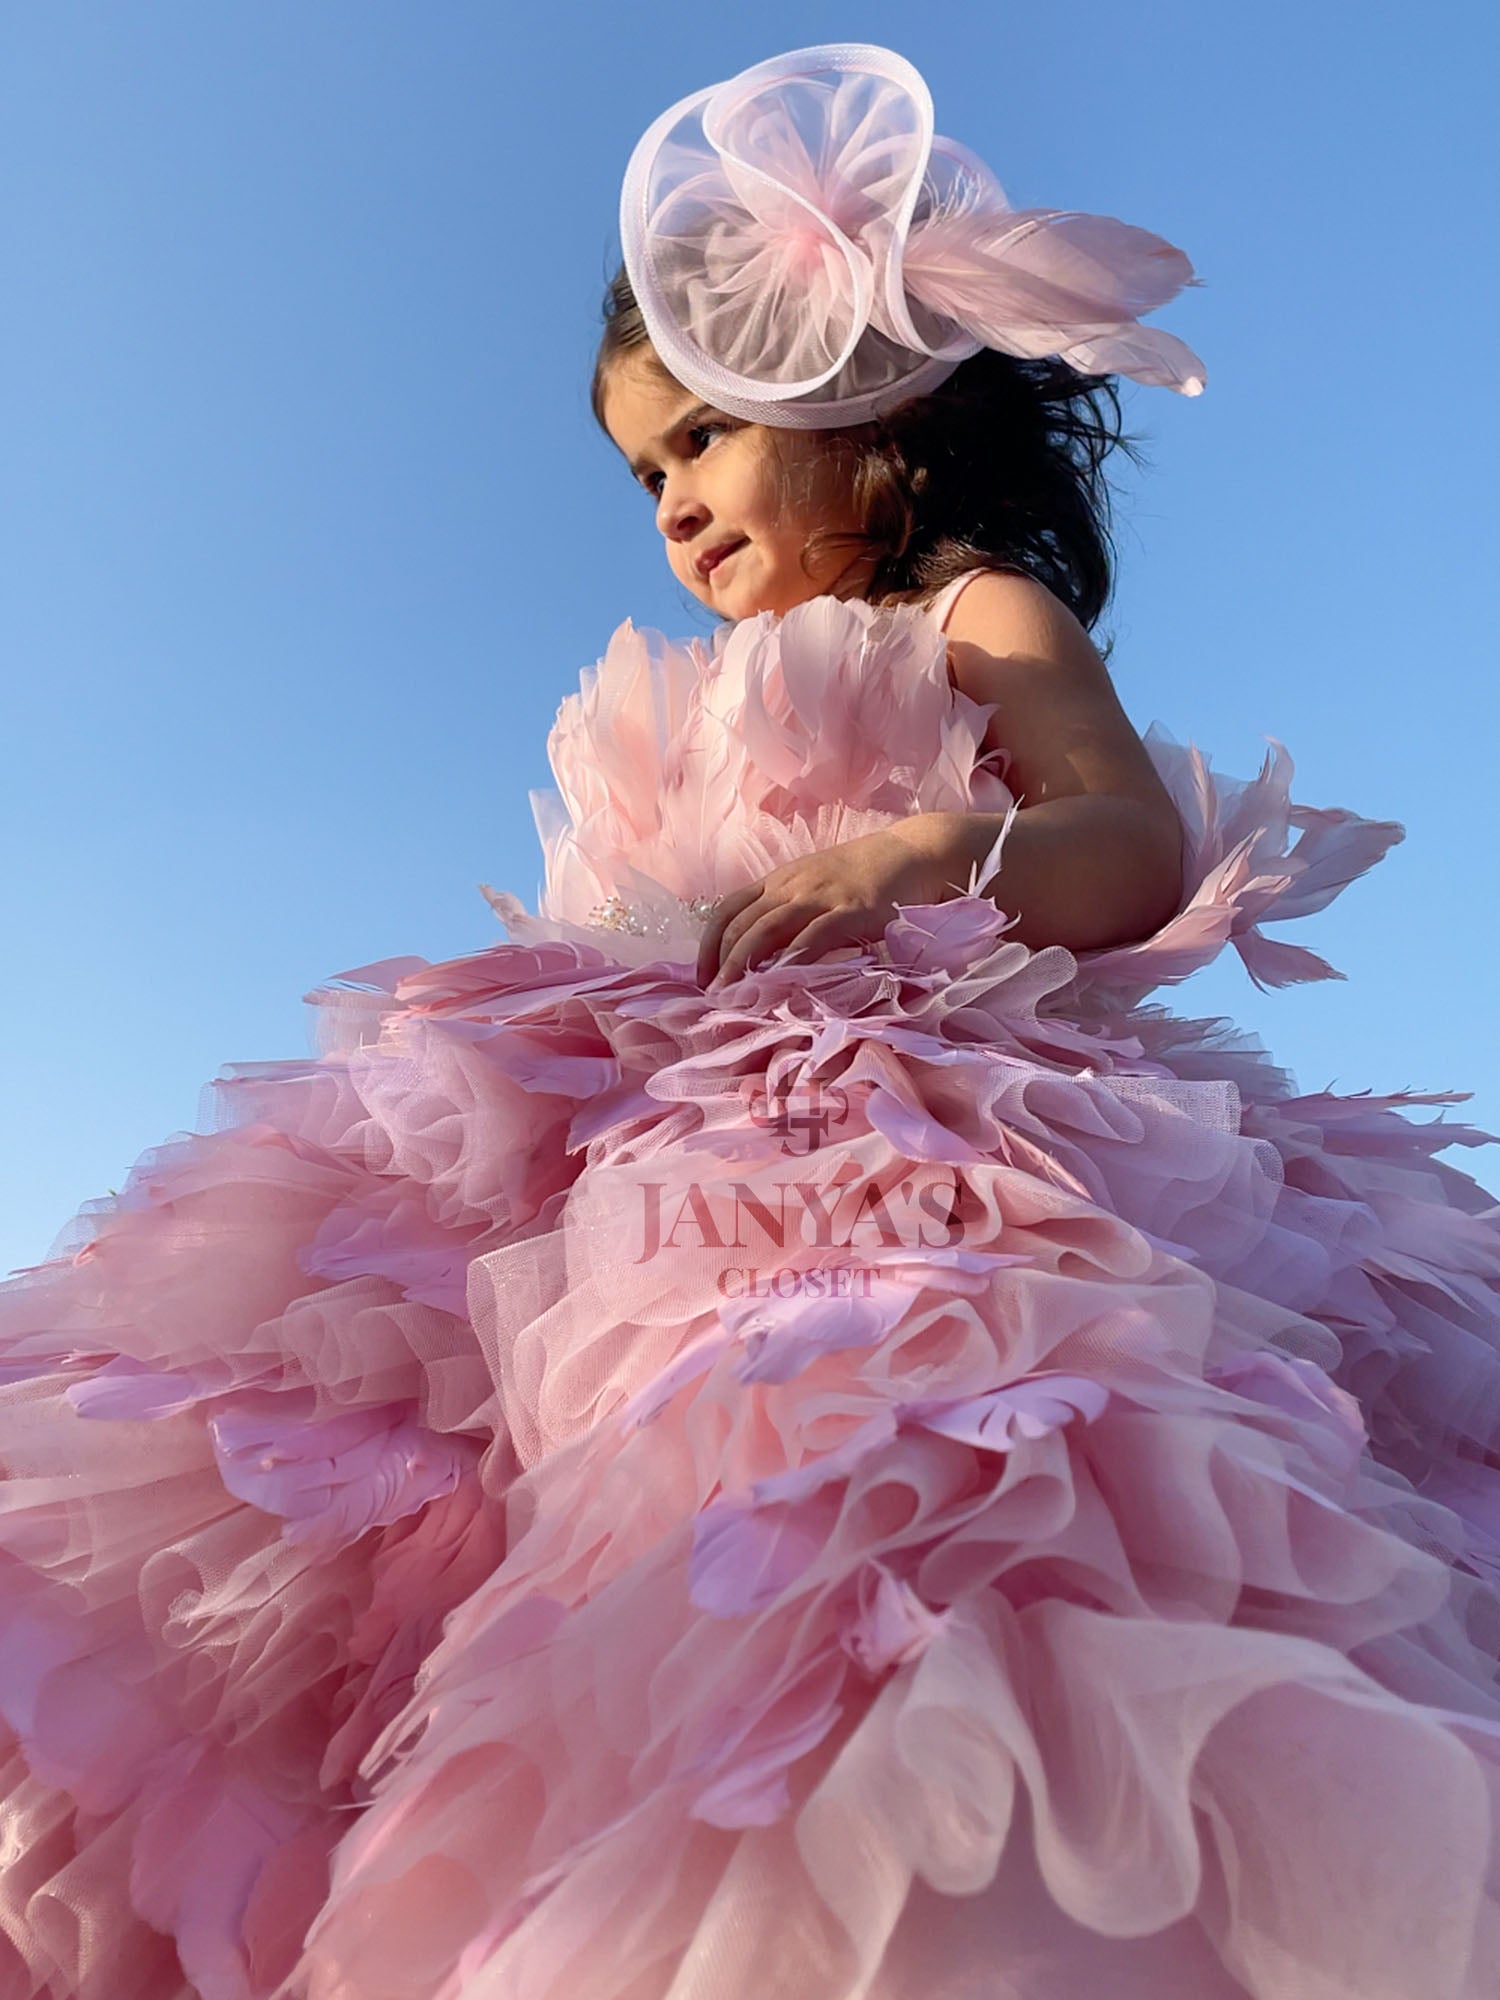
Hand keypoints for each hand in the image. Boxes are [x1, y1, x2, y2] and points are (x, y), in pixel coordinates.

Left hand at [696, 815, 961, 989]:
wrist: (913, 853)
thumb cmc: (865, 875)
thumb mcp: (817, 886)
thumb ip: (791, 914)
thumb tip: (763, 957)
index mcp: (779, 881)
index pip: (727, 909)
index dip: (708, 944)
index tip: (701, 977)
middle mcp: (792, 885)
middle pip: (741, 924)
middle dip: (720, 962)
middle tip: (711, 997)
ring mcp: (820, 896)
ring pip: (767, 930)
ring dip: (743, 965)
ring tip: (731, 996)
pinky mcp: (851, 909)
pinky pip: (813, 936)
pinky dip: (792, 960)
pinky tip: (780, 981)